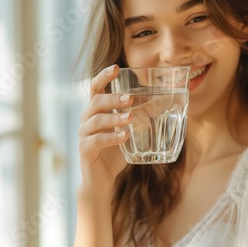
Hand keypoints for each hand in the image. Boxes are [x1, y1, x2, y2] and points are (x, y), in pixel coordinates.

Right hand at [78, 65, 132, 195]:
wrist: (101, 179)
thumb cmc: (115, 151)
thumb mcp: (130, 131)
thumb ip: (141, 116)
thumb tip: (163, 100)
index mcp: (96, 111)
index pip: (96, 88)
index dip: (103, 76)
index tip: (116, 67)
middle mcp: (87, 119)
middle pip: (96, 102)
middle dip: (113, 98)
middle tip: (129, 98)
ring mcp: (84, 135)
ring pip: (96, 120)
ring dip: (114, 117)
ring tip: (130, 118)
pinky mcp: (85, 150)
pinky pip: (96, 140)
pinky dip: (111, 137)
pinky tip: (124, 136)